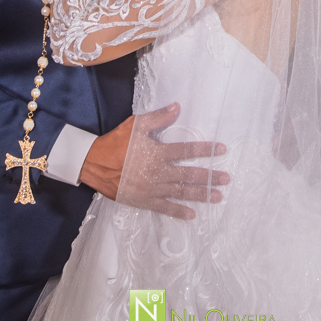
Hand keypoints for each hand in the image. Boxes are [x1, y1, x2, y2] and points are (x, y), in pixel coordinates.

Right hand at [79, 102, 229, 220]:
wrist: (93, 164)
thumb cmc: (115, 142)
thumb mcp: (135, 125)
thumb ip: (158, 117)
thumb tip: (177, 106)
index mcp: (158, 152)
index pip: (186, 150)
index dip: (205, 150)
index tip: (222, 150)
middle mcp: (158, 172)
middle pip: (188, 175)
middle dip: (209, 177)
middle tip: (226, 179)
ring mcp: (152, 188)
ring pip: (180, 192)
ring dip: (200, 194)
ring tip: (217, 197)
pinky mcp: (144, 200)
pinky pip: (164, 207)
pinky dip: (178, 211)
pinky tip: (192, 214)